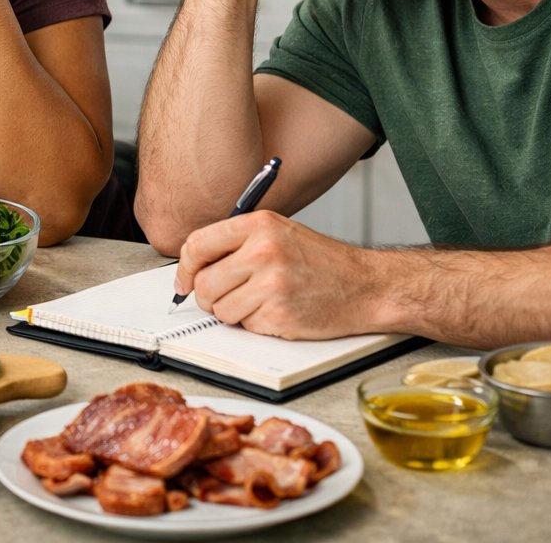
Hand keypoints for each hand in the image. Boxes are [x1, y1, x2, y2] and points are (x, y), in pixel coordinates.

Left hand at [173, 210, 380, 339]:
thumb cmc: (321, 261)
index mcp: (259, 225)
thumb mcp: (278, 232)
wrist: (367, 286)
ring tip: (261, 300)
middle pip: (204, 283)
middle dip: (209, 297)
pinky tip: (279, 310)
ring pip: (221, 309)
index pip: (197, 244)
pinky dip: (257, 324)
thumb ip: (236, 243)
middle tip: (228, 296)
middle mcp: (264, 251)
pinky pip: (246, 326)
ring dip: (234, 312)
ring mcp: (272, 284)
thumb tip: (192, 265)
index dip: (184, 268)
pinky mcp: (280, 315)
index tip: (184, 281)